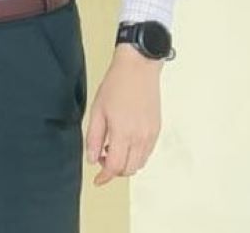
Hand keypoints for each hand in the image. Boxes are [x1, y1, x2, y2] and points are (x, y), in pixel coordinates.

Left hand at [85, 44, 164, 184]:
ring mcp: (151, 135)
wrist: (138, 70)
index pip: (115, 166)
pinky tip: (123, 141)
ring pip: (140, 163)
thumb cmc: (115, 86)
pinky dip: (135, 155)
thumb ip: (93, 138)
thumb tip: (92, 159)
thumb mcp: (97, 111)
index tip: (97, 180)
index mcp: (124, 133)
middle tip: (101, 156)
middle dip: (114, 170)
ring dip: (125, 162)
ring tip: (111, 146)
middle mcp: (141, 138)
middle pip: (129, 169)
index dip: (105, 176)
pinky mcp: (157, 130)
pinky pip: (147, 152)